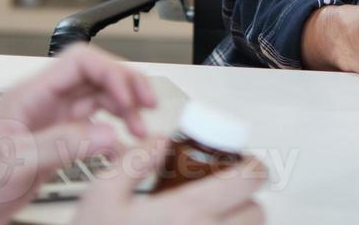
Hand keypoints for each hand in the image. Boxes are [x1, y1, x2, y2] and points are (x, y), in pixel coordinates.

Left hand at [0, 44, 157, 224]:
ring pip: (97, 104)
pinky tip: (121, 151)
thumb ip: (60, 145)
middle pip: (95, 78)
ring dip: (123, 112)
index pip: (80, 62)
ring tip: (140, 130)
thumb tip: (106, 134)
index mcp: (30, 95)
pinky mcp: (52, 149)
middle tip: (147, 108)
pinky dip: (112, 139)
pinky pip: (90, 135)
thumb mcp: (10, 162)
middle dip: (126, 87)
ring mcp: (49, 126)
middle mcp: (42, 105)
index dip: (112, 72)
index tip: (131, 97)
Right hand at [71, 139, 266, 224]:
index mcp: (186, 213)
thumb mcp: (102, 194)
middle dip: (245, 199)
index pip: (248, 181)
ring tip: (213, 218)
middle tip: (226, 194)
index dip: (252, 167)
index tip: (244, 165)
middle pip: (256, 213)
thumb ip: (134, 161)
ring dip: (239, 224)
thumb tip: (161, 142)